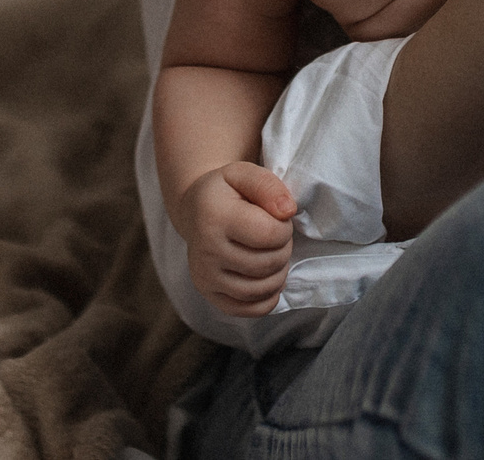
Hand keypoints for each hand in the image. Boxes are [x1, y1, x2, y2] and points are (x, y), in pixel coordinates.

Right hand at [177, 162, 298, 316]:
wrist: (196, 210)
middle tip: (276, 236)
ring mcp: (205, 277)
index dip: (284, 227)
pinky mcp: (209, 295)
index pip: (269, 234)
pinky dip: (267, 298)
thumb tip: (288, 212)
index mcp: (213, 217)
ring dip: (279, 273)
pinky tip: (267, 278)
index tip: (276, 217)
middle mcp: (204, 251)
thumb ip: (268, 186)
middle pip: (267, 264)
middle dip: (283, 249)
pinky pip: (249, 310)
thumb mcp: (244, 173)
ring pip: (260, 290)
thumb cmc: (227, 191)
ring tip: (272, 254)